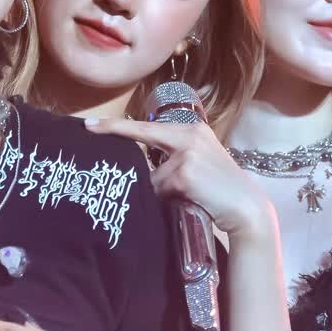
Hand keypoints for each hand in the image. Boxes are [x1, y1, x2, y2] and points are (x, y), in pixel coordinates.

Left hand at [85, 115, 274, 240]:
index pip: (148, 126)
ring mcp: (186, 152)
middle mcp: (189, 135)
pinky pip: (159, 189)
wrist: (244, 207)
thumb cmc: (217, 190)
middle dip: (113, 131)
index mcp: (192, 130)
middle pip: (142, 134)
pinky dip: (167, 198)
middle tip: (86, 127)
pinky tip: (189, 199)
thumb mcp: (195, 164)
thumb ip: (170, 157)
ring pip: (151, 175)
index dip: (117, 125)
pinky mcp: (184, 172)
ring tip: (186, 194)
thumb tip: (136, 168)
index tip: (90, 123)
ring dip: (160, 189)